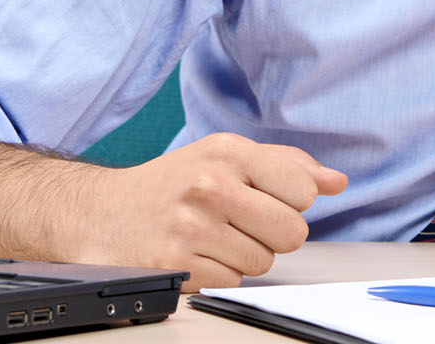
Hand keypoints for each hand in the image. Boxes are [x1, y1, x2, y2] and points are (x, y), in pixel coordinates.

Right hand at [72, 131, 347, 290]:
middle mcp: (210, 185)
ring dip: (243, 255)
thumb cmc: (169, 184)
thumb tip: (336, 182)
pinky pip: (232, 282)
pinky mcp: (176, 264)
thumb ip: (285, 166)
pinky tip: (195, 254)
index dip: (289, 202)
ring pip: (263, 262)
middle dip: (272, 234)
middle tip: (239, 222)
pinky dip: (218, 274)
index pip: (303, 191)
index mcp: (228, 152)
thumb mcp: (224, 157)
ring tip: (211, 236)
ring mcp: (192, 226)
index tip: (262, 198)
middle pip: (292, 233)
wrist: (98, 212)